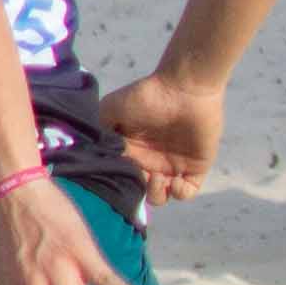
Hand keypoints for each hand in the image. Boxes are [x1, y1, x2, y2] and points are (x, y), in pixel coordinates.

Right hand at [94, 65, 226, 207]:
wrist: (183, 88)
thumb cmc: (146, 97)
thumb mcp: (111, 108)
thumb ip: (99, 131)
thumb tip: (90, 154)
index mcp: (131, 150)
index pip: (121, 175)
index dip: (117, 181)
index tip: (117, 176)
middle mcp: (150, 161)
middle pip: (139, 191)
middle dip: (137, 191)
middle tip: (140, 176)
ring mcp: (173, 166)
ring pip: (161, 196)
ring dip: (156, 194)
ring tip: (158, 178)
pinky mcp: (195, 168)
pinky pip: (187, 192)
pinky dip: (179, 193)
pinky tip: (174, 180)